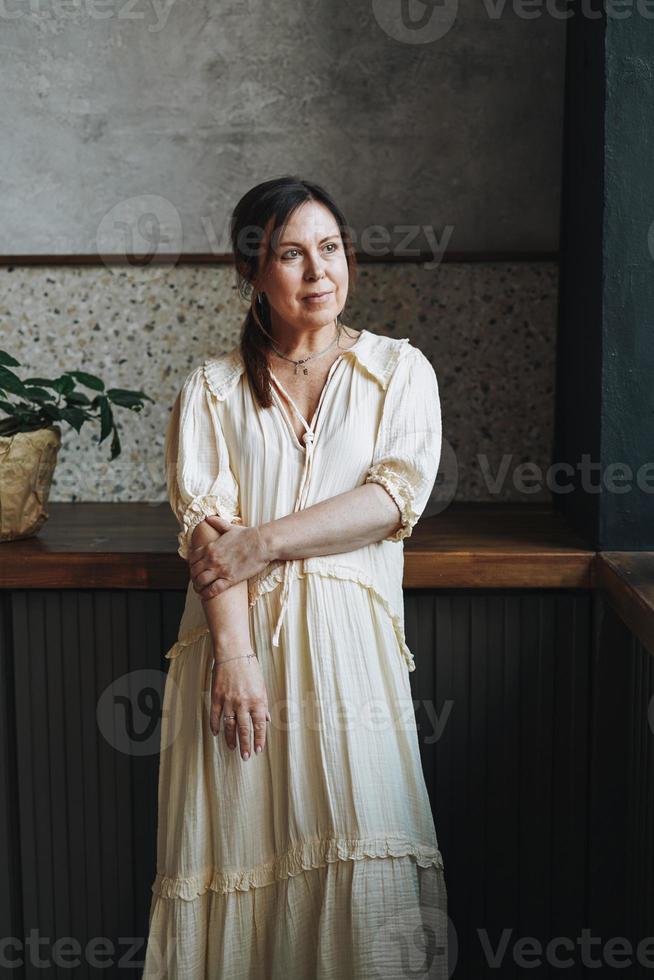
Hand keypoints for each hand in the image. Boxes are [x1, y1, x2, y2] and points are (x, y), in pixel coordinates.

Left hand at [189, 516, 271, 600]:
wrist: (262, 543)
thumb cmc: (248, 535)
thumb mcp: (230, 527)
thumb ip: (217, 523)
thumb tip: (208, 517)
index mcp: (210, 547)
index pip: (191, 558)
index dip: (191, 565)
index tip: (194, 568)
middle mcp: (212, 559)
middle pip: (194, 571)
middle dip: (193, 577)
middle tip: (197, 580)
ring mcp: (220, 570)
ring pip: (200, 581)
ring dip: (198, 586)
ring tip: (200, 590)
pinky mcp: (229, 579)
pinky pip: (213, 590)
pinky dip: (207, 594)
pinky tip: (206, 596)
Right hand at [210, 645, 270, 759]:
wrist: (233, 654)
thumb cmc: (250, 668)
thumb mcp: (262, 686)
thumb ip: (264, 705)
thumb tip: (267, 720)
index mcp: (257, 701)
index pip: (259, 725)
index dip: (259, 739)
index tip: (258, 750)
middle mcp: (243, 703)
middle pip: (244, 729)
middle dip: (245, 744)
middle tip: (245, 757)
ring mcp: (229, 701)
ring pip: (229, 725)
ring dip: (231, 739)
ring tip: (232, 748)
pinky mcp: (217, 697)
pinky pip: (215, 716)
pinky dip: (215, 726)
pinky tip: (216, 734)